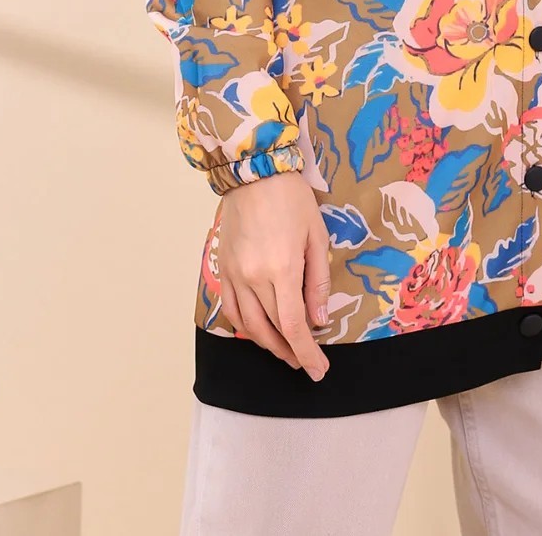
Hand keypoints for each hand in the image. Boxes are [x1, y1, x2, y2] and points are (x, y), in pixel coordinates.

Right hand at [217, 171, 331, 380]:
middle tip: (306, 362)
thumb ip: (317, 281)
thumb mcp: (316, 236)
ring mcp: (234, 274)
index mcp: (282, 269)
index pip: (293, 326)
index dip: (307, 353)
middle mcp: (254, 277)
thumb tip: (319, 320)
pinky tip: (257, 330)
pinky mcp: (223, 268)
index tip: (318, 370)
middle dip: (290, 352)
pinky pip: (230, 308)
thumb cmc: (291, 199)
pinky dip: (243, 326)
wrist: (254, 171)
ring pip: (248, 325)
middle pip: (270, 330)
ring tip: (285, 351)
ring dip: (267, 344)